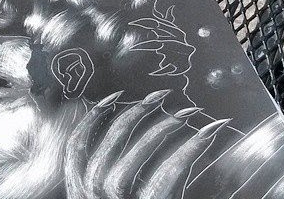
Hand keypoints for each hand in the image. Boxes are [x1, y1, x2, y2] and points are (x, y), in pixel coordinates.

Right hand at [65, 90, 229, 198]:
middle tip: (161, 95)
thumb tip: (142, 126)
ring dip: (165, 126)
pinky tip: (206, 133)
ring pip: (138, 153)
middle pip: (110, 142)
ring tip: (186, 114)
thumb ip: (119, 172)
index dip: (94, 118)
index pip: (76, 148)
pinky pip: (170, 171)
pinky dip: (191, 148)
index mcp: (79, 195)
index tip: (115, 96)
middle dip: (136, 112)